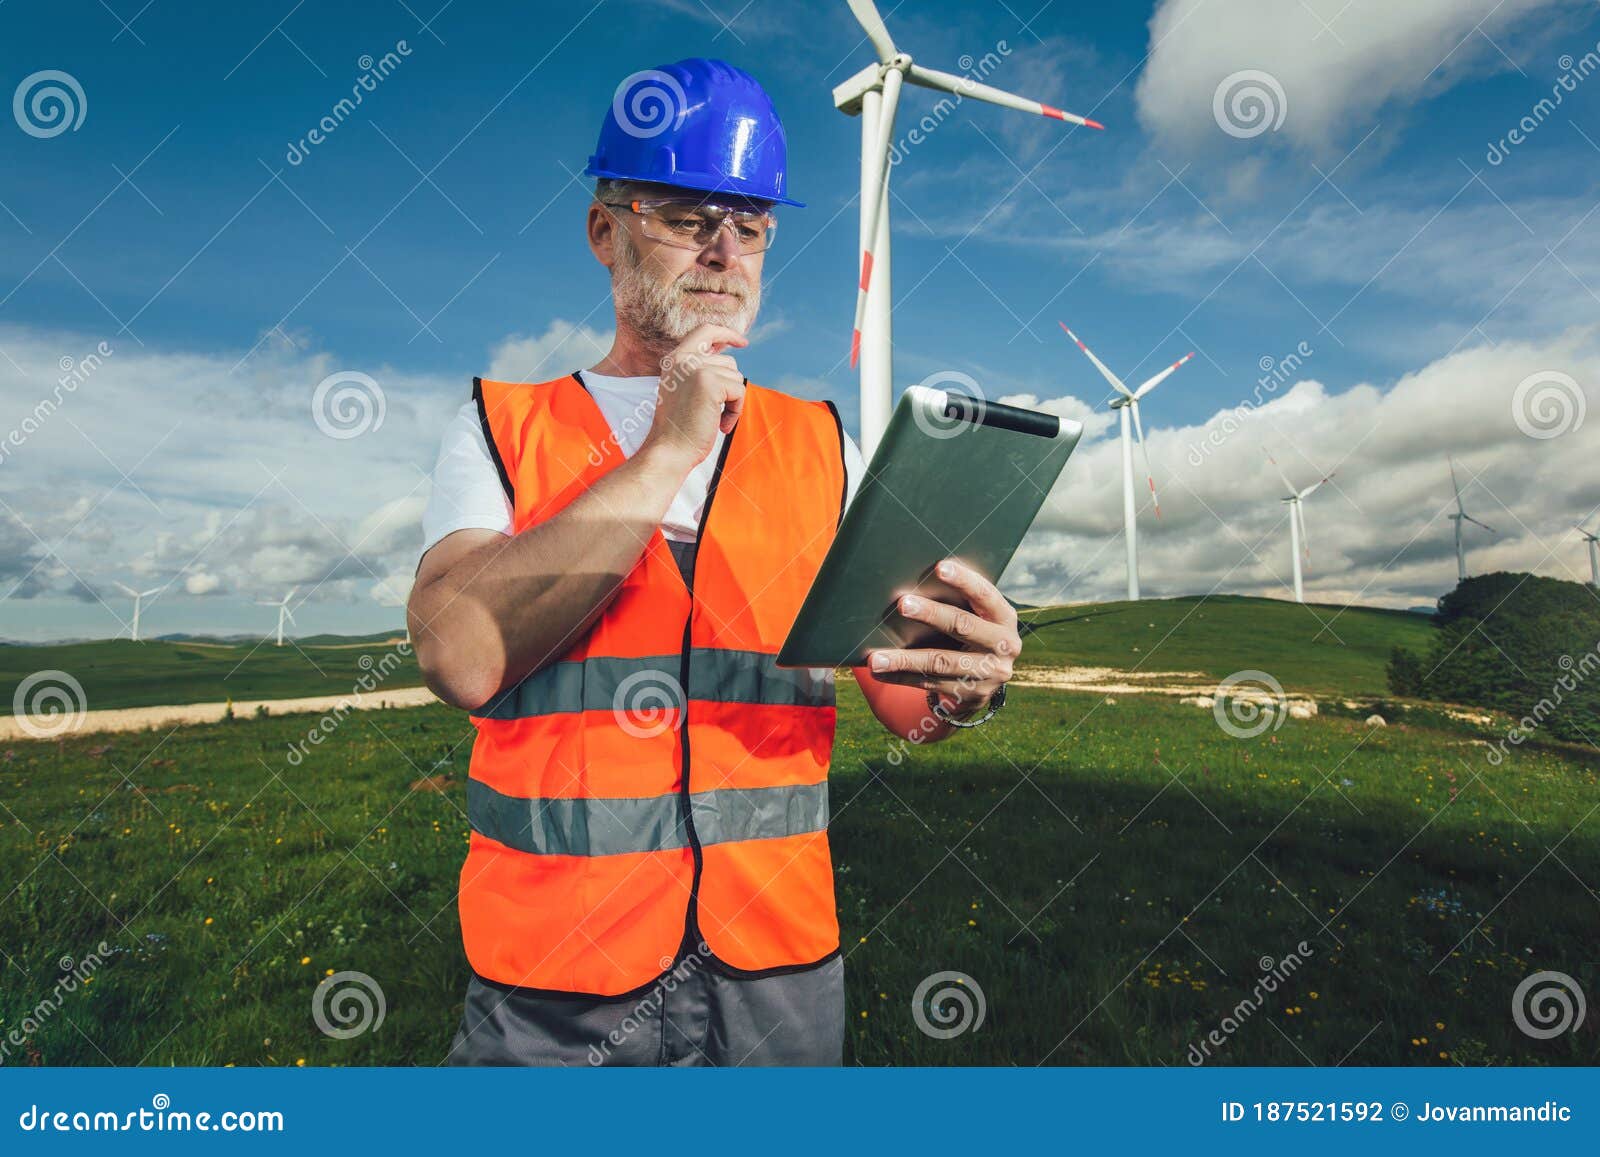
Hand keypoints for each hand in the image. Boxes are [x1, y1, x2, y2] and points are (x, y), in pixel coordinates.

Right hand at [642, 323, 748, 467]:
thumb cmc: (680, 428)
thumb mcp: (685, 391)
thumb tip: (730, 358)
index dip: (727, 333)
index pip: (705, 331)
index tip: (742, 342)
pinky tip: (719, 424)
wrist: (669, 451)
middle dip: (729, 388)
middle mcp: (683, 358)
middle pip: (728, 362)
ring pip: (736, 377)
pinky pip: (740, 391)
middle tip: (713, 413)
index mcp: (674, 359)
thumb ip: (700, 371)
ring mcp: (695, 368)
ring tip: (712, 419)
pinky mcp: (709, 382)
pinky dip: (735, 411)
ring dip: (732, 402)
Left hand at [865, 558, 1020, 716]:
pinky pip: (930, 683)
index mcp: (1004, 617)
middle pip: (963, 626)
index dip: (964, 580)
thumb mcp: (978, 615)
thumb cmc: (973, 630)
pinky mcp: (972, 694)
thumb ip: (960, 600)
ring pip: (941, 663)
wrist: (989, 676)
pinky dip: (902, 677)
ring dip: (904, 659)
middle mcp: (1003, 646)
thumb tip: (913, 578)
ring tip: (875, 657)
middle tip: (902, 604)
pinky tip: (879, 672)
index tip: (939, 567)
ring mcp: (990, 673)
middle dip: (931, 614)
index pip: (985, 594)